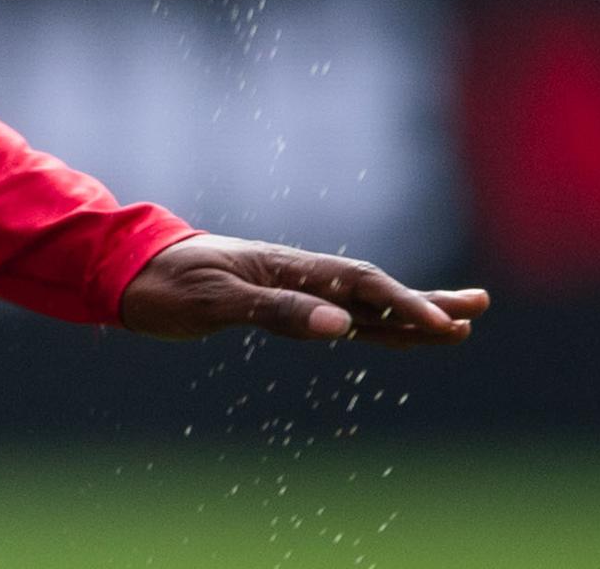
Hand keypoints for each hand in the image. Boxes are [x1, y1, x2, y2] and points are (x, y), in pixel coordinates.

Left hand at [118, 233, 484, 347]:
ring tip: (454, 323)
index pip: (359, 285)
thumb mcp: (214, 301)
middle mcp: (294, 274)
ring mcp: (287, 287)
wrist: (121, 270)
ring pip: (359, 304)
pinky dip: (370, 326)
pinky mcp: (272, 304)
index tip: (444, 324)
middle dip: (425, 302)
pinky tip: (392, 333)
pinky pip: (333, 316)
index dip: (404, 304)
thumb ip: (276, 311)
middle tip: (478, 307)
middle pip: (372, 289)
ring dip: (406, 314)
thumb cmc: (162, 283)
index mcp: (286, 267)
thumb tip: (343, 326)